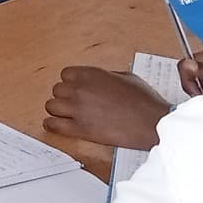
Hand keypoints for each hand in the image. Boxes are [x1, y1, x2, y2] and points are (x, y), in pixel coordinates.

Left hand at [42, 66, 169, 150]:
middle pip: (57, 90)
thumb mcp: (126, 77)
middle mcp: (81, 89)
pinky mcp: (80, 129)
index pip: (66, 74)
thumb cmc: (143, 101)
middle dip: (65, 96)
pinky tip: (57, 124)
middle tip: (73, 102)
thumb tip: (99, 79)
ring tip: (65, 114)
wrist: (151, 122)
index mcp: (91, 74)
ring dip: (58, 109)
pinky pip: (54, 125)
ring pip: (51, 106)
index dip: (71, 82)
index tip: (75, 88)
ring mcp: (78, 109)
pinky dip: (53, 125)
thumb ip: (106, 76)